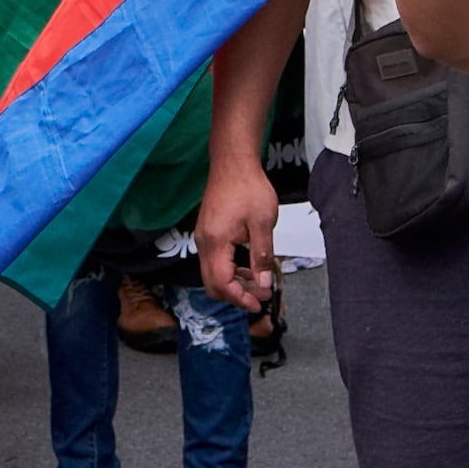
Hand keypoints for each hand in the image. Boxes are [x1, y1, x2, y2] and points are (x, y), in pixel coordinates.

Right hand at [195, 161, 282, 314]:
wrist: (233, 163)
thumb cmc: (247, 186)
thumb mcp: (262, 223)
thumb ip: (263, 256)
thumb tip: (264, 283)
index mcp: (216, 241)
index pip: (222, 282)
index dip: (240, 298)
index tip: (258, 304)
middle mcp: (204, 242)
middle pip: (212, 283)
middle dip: (236, 295)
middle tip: (260, 298)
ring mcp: (204, 238)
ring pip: (213, 274)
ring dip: (234, 284)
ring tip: (259, 284)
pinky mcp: (208, 234)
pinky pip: (215, 262)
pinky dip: (231, 271)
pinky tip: (249, 268)